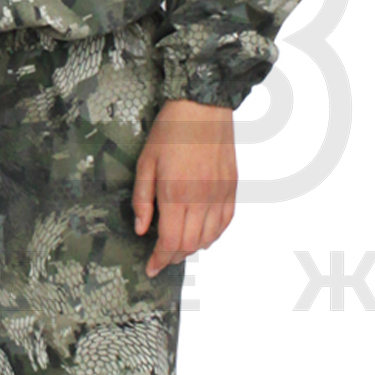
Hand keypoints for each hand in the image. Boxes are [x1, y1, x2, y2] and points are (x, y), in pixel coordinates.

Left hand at [133, 99, 235, 276]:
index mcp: (176, 192)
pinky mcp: (232, 187)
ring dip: (193, 249)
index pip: (170, 241)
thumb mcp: (146, 163)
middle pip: (190, 244)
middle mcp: (201, 197)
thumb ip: (142, 200)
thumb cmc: (170, 131)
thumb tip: (142, 230)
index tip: (151, 268)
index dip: (160, 259)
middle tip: (161, 259)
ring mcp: (220, 194)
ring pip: (209, 237)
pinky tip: (202, 235)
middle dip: (173, 257)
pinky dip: (213, 235)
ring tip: (178, 248)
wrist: (203, 106)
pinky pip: (225, 222)